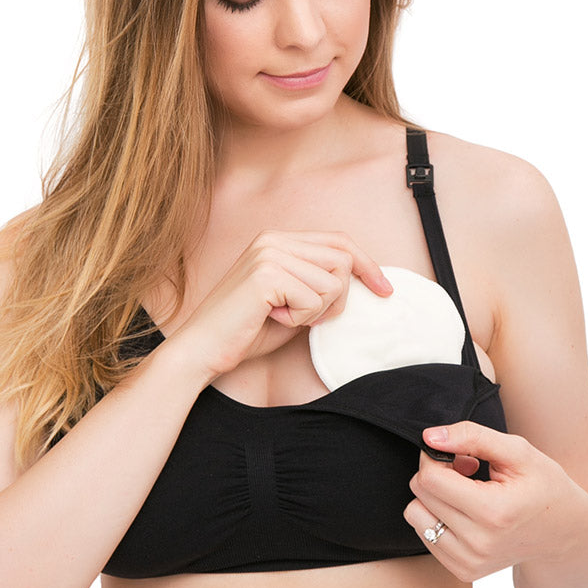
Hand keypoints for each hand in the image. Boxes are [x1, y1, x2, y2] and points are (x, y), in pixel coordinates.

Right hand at [166, 230, 391, 380]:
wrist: (202, 348)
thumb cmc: (244, 331)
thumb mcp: (292, 302)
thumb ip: (319, 286)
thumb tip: (360, 281)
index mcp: (278, 239)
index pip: (339, 241)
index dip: (367, 265)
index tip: (385, 290)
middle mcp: (274, 239)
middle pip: (343, 260)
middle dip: (337, 299)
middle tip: (306, 317)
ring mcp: (270, 254)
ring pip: (333, 283)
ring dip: (315, 311)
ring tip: (282, 316)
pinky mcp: (267, 274)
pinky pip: (315, 300)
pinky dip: (300, 319)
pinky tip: (271, 318)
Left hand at [404, 421, 587, 582]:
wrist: (565, 532)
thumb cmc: (544, 486)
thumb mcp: (518, 451)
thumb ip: (472, 436)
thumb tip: (430, 437)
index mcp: (493, 512)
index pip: (430, 478)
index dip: (436, 456)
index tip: (458, 454)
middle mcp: (479, 543)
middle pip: (420, 494)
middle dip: (436, 473)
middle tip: (466, 470)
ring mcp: (470, 562)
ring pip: (415, 516)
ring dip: (432, 497)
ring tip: (465, 492)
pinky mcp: (464, 571)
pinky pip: (424, 535)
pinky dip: (437, 517)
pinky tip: (465, 512)